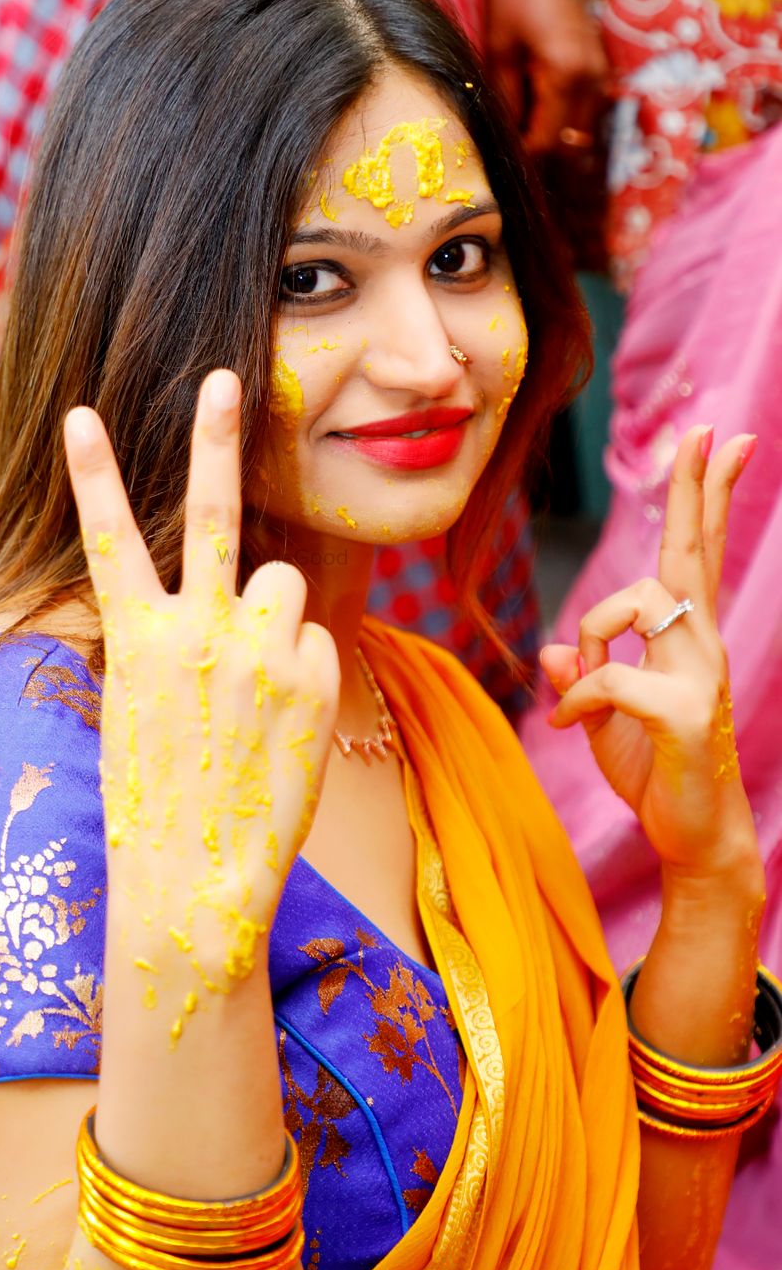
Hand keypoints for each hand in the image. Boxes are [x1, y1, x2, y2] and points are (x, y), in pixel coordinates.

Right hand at [63, 369, 338, 1041]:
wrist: (194, 880)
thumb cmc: (156, 803)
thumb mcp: (137, 711)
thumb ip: (168, 644)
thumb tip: (217, 600)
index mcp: (136, 639)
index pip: (110, 536)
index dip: (93, 473)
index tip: (81, 415)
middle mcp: (197, 631)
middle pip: (213, 511)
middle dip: (214, 437)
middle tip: (223, 380)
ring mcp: (259, 651)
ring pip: (284, 580)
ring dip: (276, 613)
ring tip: (258, 675)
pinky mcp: (312, 677)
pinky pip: (318, 639)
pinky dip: (306, 668)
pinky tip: (285, 719)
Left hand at [484, 0, 608, 154]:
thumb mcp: (500, 50)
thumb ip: (505, 100)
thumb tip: (506, 139)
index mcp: (566, 76)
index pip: (548, 143)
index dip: (523, 156)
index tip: (501, 156)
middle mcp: (592, 80)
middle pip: (572, 146)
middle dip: (543, 156)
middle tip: (513, 153)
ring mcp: (601, 74)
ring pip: (584, 133)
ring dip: (558, 142)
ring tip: (525, 137)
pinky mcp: (601, 67)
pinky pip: (588, 113)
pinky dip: (568, 124)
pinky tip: (541, 118)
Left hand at [541, 426, 760, 882]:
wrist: (691, 838)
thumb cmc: (655, 775)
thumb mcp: (606, 717)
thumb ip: (585, 676)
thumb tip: (554, 647)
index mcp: (685, 637)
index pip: (694, 553)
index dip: (702, 497)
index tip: (715, 440)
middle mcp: (701, 644)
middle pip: (693, 551)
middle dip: (698, 488)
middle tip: (713, 430)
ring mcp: (699, 676)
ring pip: (638, 602)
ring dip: (595, 631)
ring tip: (582, 683)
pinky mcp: (683, 712)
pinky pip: (610, 676)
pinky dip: (578, 697)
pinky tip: (570, 723)